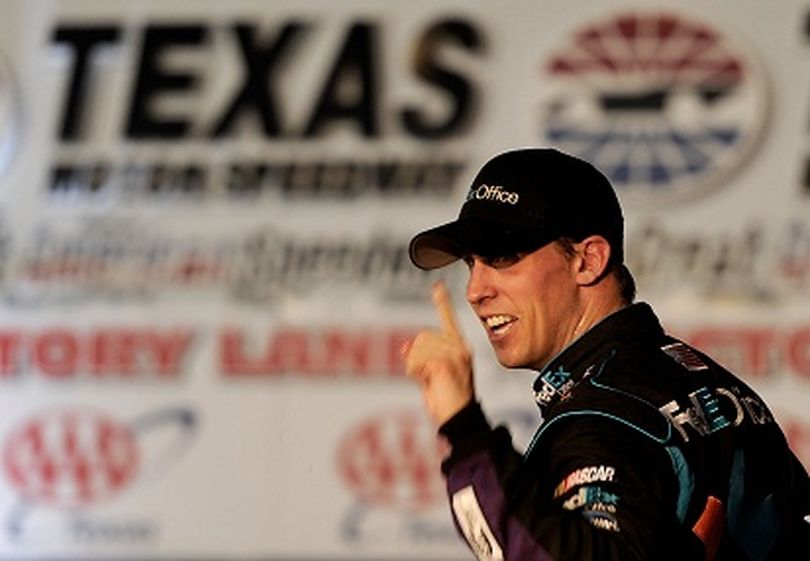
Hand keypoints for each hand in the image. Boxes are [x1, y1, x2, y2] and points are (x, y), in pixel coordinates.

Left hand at [405, 281, 474, 426]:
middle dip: (417, 358)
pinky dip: (415, 374)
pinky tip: (429, 384)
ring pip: (417, 348)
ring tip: (432, 382)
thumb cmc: (447, 402)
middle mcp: (459, 348)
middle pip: (421, 337)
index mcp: (459, 348)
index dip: (442, 303)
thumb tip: (404, 346)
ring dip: (415, 367)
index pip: (449, 320)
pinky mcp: (443, 364)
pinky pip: (416, 361)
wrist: (459, 420)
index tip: (437, 287)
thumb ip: (420, 358)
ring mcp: (453, 355)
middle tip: (431, 378)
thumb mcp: (431, 376)